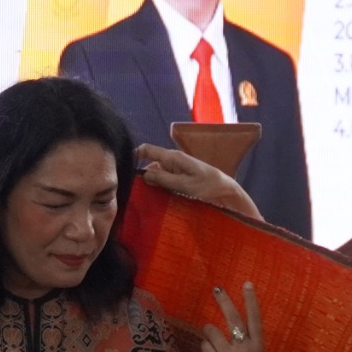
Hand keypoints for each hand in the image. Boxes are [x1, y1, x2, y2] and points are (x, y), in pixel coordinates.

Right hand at [138, 145, 261, 221]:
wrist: (228, 191)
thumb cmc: (209, 187)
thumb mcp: (186, 185)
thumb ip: (165, 180)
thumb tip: (144, 175)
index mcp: (173, 157)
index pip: (146, 150)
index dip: (133, 156)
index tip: (123, 171)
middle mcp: (172, 161)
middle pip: (149, 166)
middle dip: (142, 179)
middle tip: (136, 195)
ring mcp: (176, 170)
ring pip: (156, 176)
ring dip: (152, 187)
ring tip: (148, 201)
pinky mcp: (180, 179)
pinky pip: (165, 182)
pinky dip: (161, 190)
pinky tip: (160, 201)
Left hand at [199, 283, 268, 351]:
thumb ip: (250, 350)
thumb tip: (239, 338)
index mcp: (258, 347)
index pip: (255, 319)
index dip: (251, 300)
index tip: (247, 284)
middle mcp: (244, 348)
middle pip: (232, 318)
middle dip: (224, 301)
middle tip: (217, 289)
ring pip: (211, 331)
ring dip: (209, 334)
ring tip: (213, 341)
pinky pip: (205, 346)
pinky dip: (206, 348)